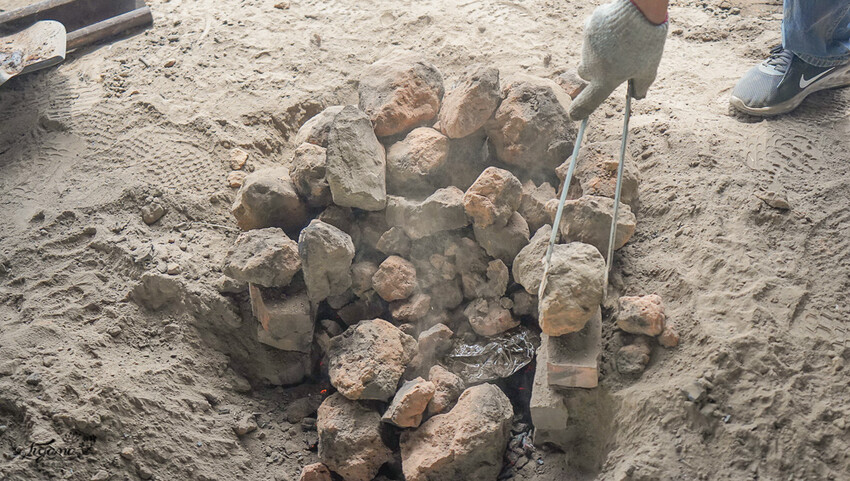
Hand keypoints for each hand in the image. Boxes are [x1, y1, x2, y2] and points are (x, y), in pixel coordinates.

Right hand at [568, 0, 667, 119]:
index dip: (579, 111)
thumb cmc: (647, 43)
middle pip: (586, 74)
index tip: (573, 115)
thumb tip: (638, 95)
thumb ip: (641, 86)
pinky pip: (592, 34)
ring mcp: (587, 47)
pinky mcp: (587, 28)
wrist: (640, 11)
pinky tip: (616, 27)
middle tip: (613, 62)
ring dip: (599, 50)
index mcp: (605, 80)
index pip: (588, 102)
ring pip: (589, 53)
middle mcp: (591, 66)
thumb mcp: (649, 69)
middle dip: (594, 71)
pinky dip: (600, 34)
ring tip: (620, 40)